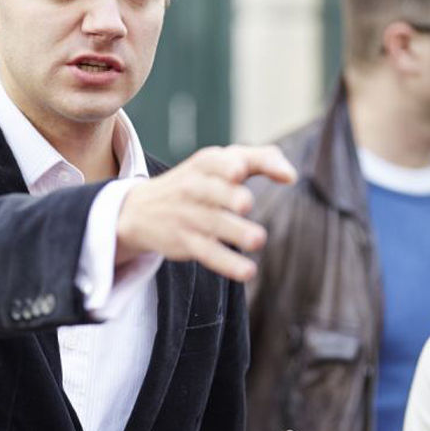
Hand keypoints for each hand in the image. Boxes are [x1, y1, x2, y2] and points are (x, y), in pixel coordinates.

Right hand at [116, 145, 295, 280]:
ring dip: (235, 232)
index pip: (215, 161)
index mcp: (204, 164)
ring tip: (257, 239)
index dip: (228, 165)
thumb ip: (260, 159)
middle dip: (228, 196)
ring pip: (212, 224)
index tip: (240, 171)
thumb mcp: (219, 162)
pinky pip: (207, 253)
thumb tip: (290, 176)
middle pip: (212, 191)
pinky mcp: (185, 242)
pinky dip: (227, 263)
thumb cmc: (196, 182)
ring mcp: (187, 216)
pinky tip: (247, 271)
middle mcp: (193, 187)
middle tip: (245, 204)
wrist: (139, 210)